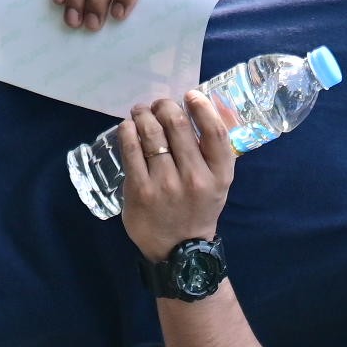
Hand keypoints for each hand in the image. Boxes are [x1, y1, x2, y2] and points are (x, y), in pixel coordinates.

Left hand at [118, 93, 235, 260]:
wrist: (179, 251)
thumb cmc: (198, 209)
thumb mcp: (217, 183)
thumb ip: (212, 152)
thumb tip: (198, 108)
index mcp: (219, 175)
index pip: (214, 131)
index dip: (201, 106)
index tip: (189, 95)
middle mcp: (194, 178)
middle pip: (177, 124)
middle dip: (164, 105)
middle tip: (158, 105)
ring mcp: (165, 185)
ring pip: (151, 132)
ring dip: (143, 114)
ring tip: (141, 113)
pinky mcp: (140, 190)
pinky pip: (131, 149)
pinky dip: (128, 131)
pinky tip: (129, 128)